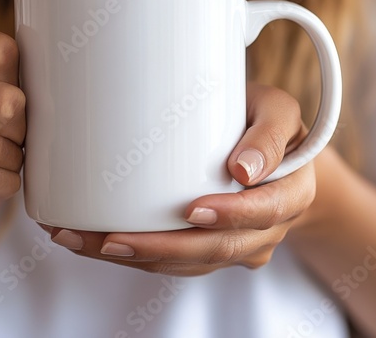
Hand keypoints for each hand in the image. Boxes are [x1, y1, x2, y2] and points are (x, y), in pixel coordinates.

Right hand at [0, 30, 24, 254]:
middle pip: (2, 100)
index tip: (18, 95)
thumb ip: (18, 76)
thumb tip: (52, 80)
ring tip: (3, 159)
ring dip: (12, 158)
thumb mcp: (0, 90)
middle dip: (21, 126)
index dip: (22, 80)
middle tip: (15, 135)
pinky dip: (4, 183)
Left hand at [46, 84, 315, 275]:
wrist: (272, 151)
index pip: (263, 212)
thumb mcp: (278, 111)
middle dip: (161, 250)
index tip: (191, 210)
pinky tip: (99, 243)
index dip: (229, 216)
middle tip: (112, 241)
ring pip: (189, 264)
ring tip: (86, 242)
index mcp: (288, 194)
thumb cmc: (268, 123)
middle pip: (216, 250)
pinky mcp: (209, 246)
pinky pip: (178, 261)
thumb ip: (268, 133)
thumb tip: (244, 169)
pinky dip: (139, 255)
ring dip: (138, 258)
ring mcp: (236, 243)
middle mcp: (264, 228)